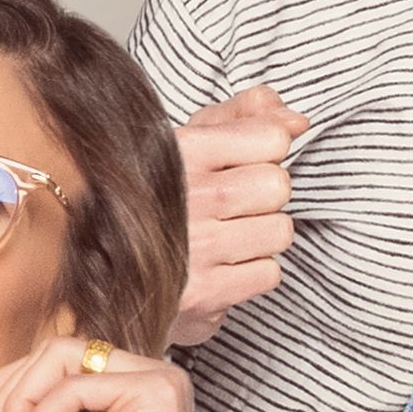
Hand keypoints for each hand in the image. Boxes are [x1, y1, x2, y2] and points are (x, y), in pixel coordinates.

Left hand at [0, 335, 222, 411]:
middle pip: (58, 352)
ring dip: (17, 398)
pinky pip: (75, 385)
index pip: (60, 365)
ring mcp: (159, 383)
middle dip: (6, 388)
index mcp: (132, 400)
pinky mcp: (156, 394)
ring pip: (63, 356)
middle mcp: (151, 382)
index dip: (8, 386)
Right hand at [166, 89, 304, 344]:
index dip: (268, 150)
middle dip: (265, 196)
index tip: (244, 162)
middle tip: (234, 204)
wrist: (114, 274)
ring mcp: (195, 248)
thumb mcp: (189, 141)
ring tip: (228, 235)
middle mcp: (186, 197)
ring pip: (280, 231)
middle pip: (278, 185)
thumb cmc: (160, 198)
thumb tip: (298, 121)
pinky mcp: (203, 294)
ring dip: (262, 236)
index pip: (272, 139)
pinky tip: (224, 265)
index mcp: (181, 150)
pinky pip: (269, 273)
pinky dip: (252, 273)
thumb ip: (244, 117)